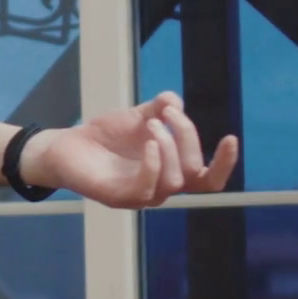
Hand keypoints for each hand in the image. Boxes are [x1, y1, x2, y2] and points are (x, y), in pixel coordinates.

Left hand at [23, 92, 237, 209]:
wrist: (66, 145)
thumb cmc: (105, 136)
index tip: (231, 137)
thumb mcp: (137, 117)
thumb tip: (175, 101)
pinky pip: (146, 188)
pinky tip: (148, 142)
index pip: (208, 179)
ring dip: (169, 146)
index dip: (225, 163)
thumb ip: (159, 109)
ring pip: (174, 180)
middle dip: (187, 137)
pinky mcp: (118, 197)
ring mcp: (140, 196)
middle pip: (193, 171)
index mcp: (170, 172)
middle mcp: (160, 188)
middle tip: (167, 113)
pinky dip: (154, 163)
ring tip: (151, 123)